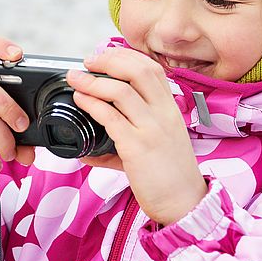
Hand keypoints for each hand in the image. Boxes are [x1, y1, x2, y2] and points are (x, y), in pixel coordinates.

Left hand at [66, 48, 206, 225]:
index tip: (105, 56)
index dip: (126, 57)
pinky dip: (91, 104)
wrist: (185, 204)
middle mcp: (164, 114)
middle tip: (87, 61)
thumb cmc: (170, 177)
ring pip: (121, 90)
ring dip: (93, 80)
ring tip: (75, 79)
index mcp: (171, 109)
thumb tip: (89, 152)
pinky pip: (111, 117)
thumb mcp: (157, 148)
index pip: (152, 69)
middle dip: (109, 59)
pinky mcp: (137, 147)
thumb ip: (126, 142)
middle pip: (138, 70)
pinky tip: (80, 101)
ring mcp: (152, 129)